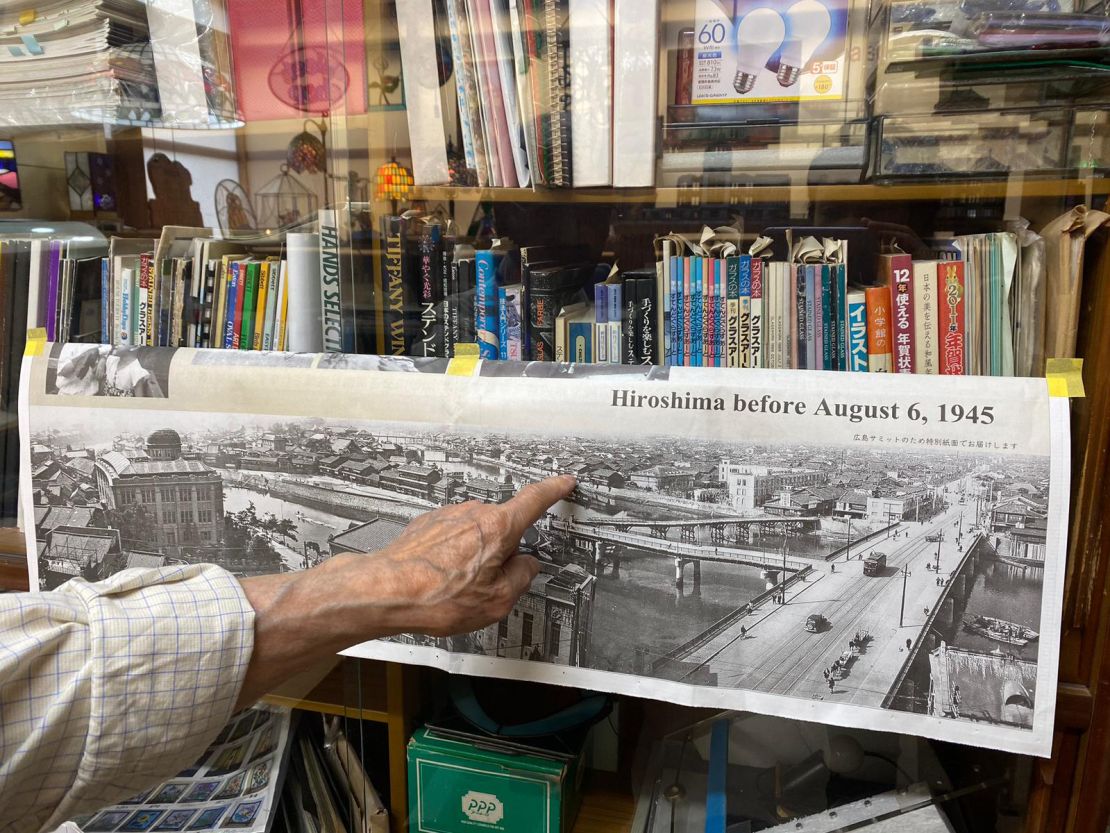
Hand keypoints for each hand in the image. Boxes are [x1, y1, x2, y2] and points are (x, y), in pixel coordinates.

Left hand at [236, 475, 575, 707]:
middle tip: (489, 585)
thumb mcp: (497, 601)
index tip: (565, 482)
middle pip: (503, 528)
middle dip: (503, 552)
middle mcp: (473, 512)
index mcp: (499, 527)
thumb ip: (521, 578)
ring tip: (456, 589)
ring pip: (476, 534)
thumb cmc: (440, 597)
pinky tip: (438, 580)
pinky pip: (451, 537)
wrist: (385, 591)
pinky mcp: (426, 524)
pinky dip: (451, 556)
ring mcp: (447, 515)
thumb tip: (525, 565)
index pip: (535, 501)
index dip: (553, 491)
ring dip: (474, 556)